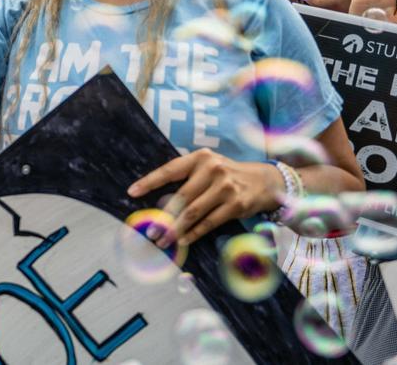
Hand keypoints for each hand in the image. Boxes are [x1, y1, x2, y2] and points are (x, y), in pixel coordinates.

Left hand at [127, 148, 280, 246]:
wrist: (264, 180)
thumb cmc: (226, 174)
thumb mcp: (207, 166)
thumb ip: (186, 177)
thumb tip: (157, 199)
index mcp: (200, 157)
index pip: (170, 170)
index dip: (150, 182)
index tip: (132, 192)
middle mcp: (213, 170)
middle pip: (181, 197)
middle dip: (163, 216)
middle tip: (149, 230)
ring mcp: (226, 188)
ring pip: (194, 213)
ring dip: (175, 229)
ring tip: (162, 239)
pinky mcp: (236, 205)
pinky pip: (209, 223)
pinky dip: (194, 233)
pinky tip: (183, 240)